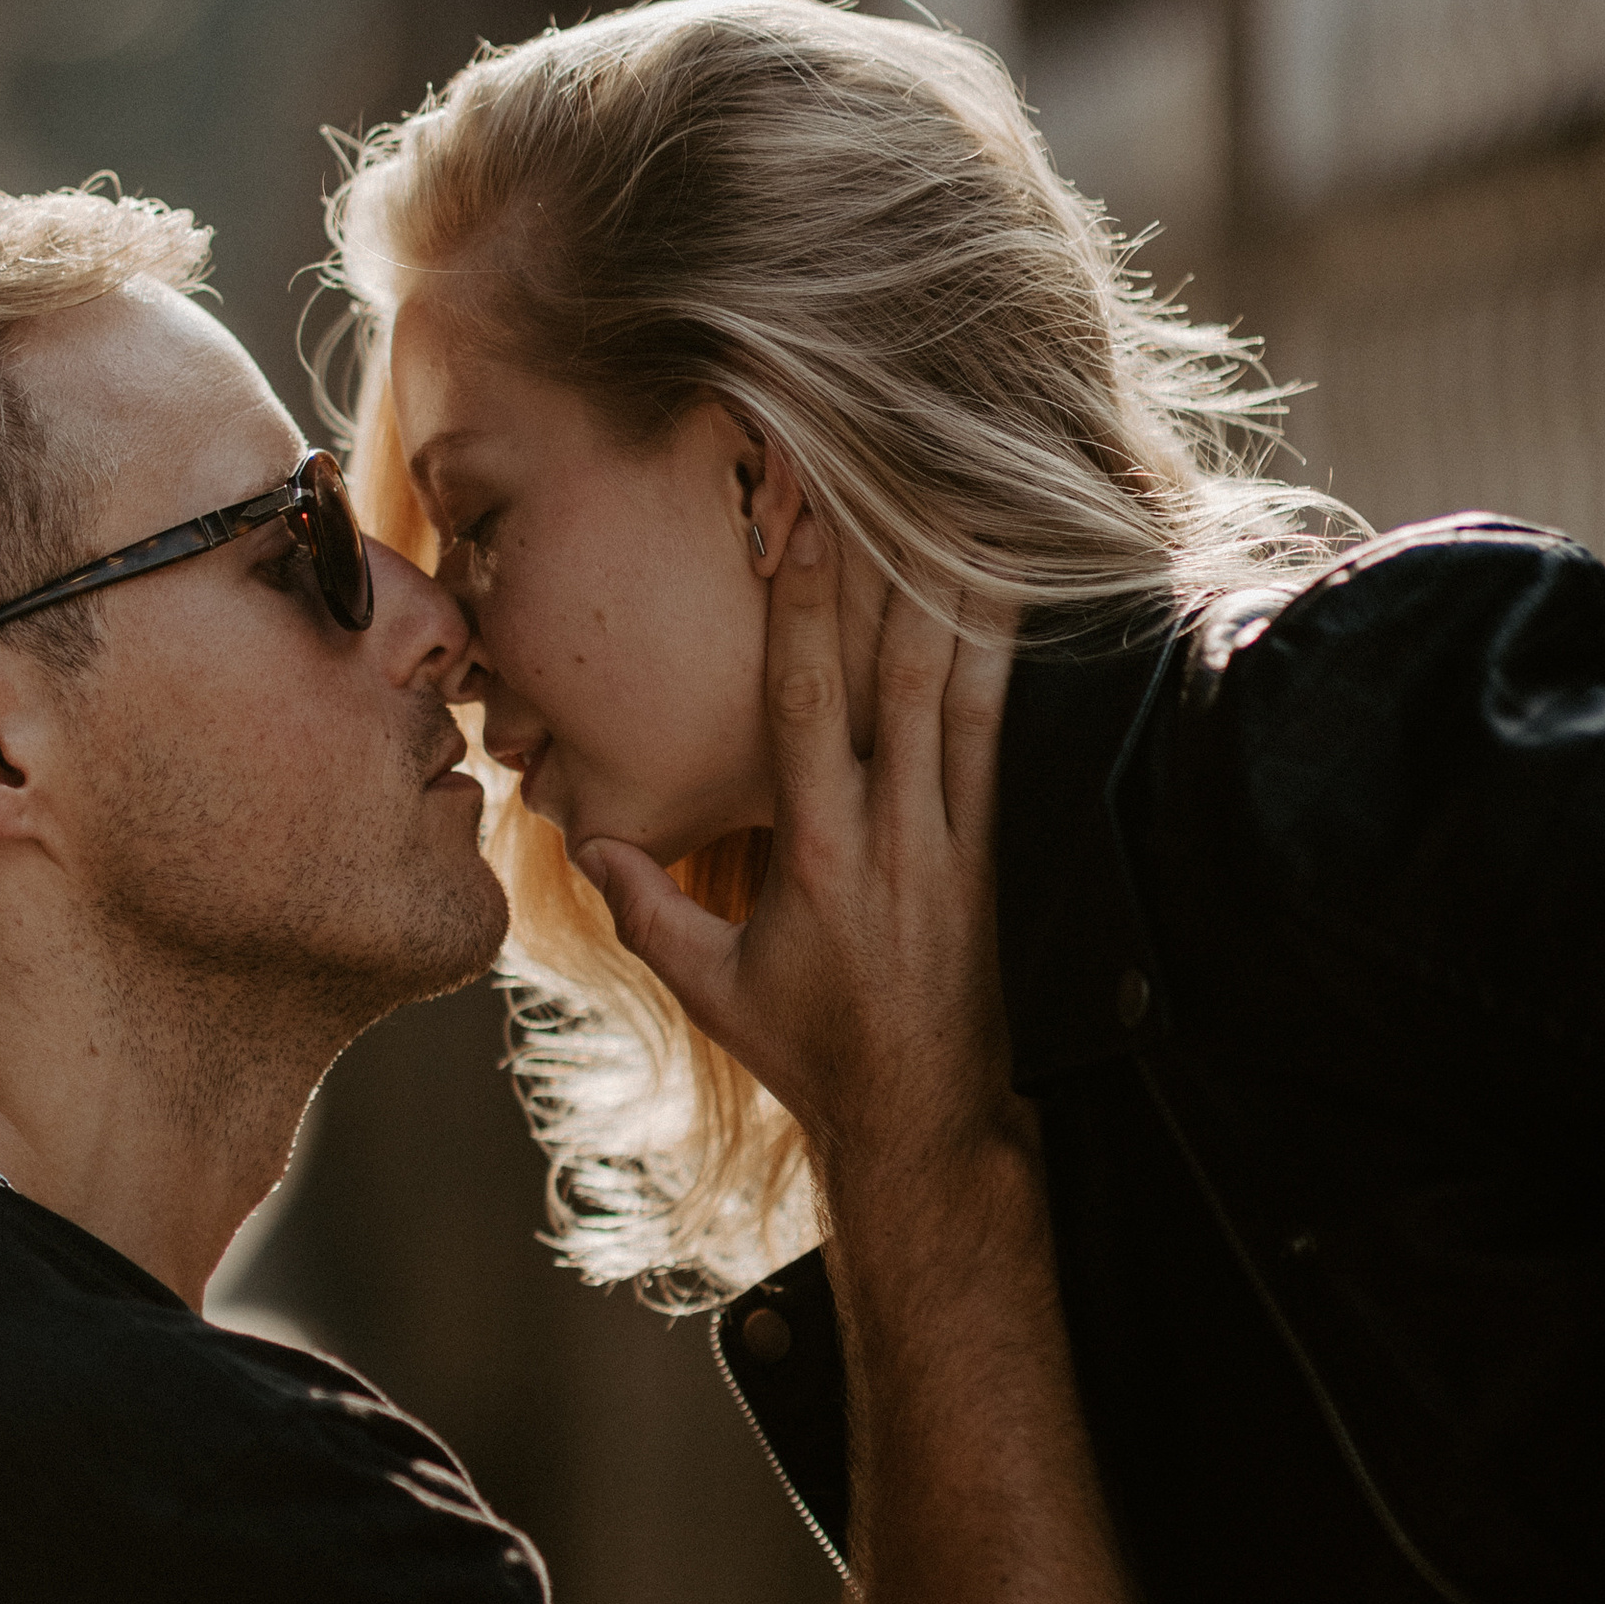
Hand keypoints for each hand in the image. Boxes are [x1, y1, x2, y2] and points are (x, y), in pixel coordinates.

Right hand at [573, 515, 1022, 1202]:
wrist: (920, 1117)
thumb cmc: (810, 1050)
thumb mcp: (710, 986)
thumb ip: (646, 909)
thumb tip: (584, 838)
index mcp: (815, 854)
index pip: (805, 707)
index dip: (805, 612)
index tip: (802, 529)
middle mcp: (892, 834)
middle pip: (898, 678)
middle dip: (897, 574)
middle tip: (906, 486)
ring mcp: (955, 840)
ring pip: (965, 698)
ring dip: (971, 603)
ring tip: (982, 517)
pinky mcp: (997, 853)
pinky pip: (1001, 742)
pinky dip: (1009, 670)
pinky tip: (1020, 612)